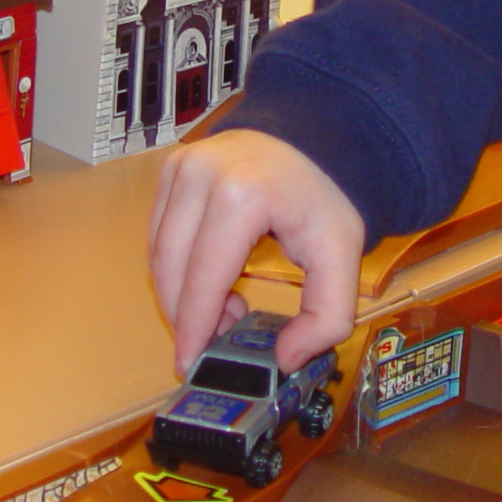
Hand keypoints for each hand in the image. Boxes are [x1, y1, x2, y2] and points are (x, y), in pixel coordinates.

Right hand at [150, 130, 361, 372]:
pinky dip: (175, 267)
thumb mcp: (343, 257)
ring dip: (179, 293)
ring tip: (220, 308)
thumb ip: (327, 317)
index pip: (203, 279)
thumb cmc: (323, 199)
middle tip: (215, 340)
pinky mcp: (171, 168)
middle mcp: (200, 176)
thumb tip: (285, 359)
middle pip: (172, 270)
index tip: (190, 363)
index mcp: (242, 196)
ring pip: (158, 254)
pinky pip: (158, 233)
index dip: (194, 328)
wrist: (313, 138)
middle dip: (187, 315)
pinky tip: (209, 277)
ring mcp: (180, 167)